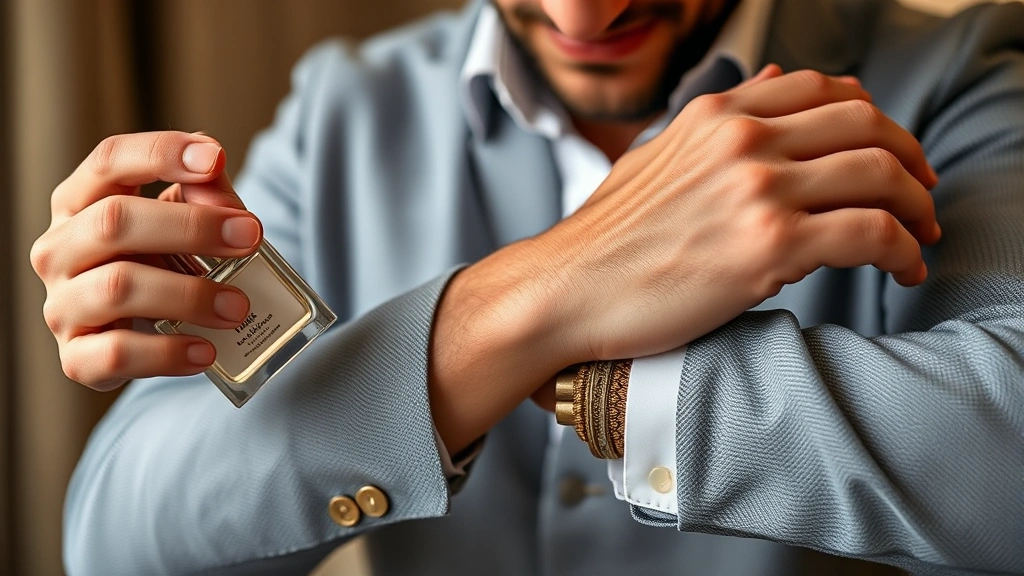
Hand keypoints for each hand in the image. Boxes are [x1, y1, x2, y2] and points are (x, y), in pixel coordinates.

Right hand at [30, 131, 262, 390]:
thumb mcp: (188, 220)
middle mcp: (60, 249)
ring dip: (189, 295)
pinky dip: (167, 353)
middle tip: (250, 236)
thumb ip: (205, 192)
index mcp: (81, 202)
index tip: (215, 159)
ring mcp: (63, 306)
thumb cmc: (166, 264)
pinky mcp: (77, 358)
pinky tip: (204, 351)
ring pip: (117, 288)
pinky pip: (116, 354)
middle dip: (191, 226)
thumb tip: (215, 174)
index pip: (110, 160)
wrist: (145, 337)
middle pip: (114, 221)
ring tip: (238, 307)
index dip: (162, 153)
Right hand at [430, 67, 940, 449]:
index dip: (874, 120)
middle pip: (867, 125)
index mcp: (718, 116)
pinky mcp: (769, 248)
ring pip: (881, 175)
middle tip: (921, 197)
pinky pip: (871, 235)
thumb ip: (718, 122)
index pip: (826, 90)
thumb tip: (771, 83)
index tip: (888, 154)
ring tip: (920, 239)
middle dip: (910, 160)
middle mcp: (743, 140)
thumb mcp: (657, 158)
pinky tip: (903, 272)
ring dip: (917, 208)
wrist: (565, 291)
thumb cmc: (605, 239)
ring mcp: (757, 191)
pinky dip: (904, 252)